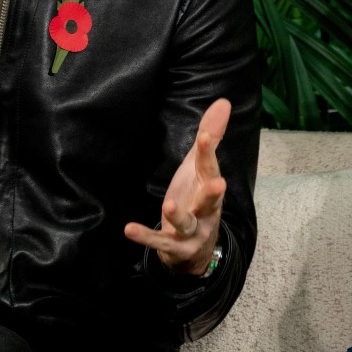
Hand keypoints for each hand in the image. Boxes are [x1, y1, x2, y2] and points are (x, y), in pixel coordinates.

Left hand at [124, 98, 229, 275]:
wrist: (194, 249)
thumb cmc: (197, 198)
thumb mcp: (200, 166)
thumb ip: (210, 136)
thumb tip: (223, 102)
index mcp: (209, 186)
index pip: (209, 166)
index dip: (208, 151)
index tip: (206, 136)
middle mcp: (205, 210)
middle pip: (210, 201)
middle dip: (213, 193)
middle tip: (219, 183)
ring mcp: (191, 231)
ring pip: (186, 224)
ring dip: (178, 216)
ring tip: (168, 205)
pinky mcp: (173, 246)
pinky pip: (159, 242)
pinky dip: (145, 236)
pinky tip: (129, 229)